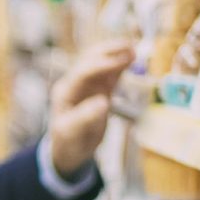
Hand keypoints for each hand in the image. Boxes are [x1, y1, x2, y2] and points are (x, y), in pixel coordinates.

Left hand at [47, 41, 135, 178]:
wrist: (70, 151)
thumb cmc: (68, 143)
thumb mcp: (73, 134)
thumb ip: (85, 118)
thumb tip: (102, 102)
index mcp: (66, 92)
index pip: (84, 72)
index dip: (102, 65)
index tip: (120, 62)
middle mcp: (76, 84)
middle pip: (91, 60)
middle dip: (110, 52)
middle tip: (129, 47)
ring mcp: (88, 86)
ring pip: (101, 63)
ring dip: (116, 54)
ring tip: (133, 49)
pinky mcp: (99, 90)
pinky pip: (110, 74)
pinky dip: (120, 65)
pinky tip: (131, 58)